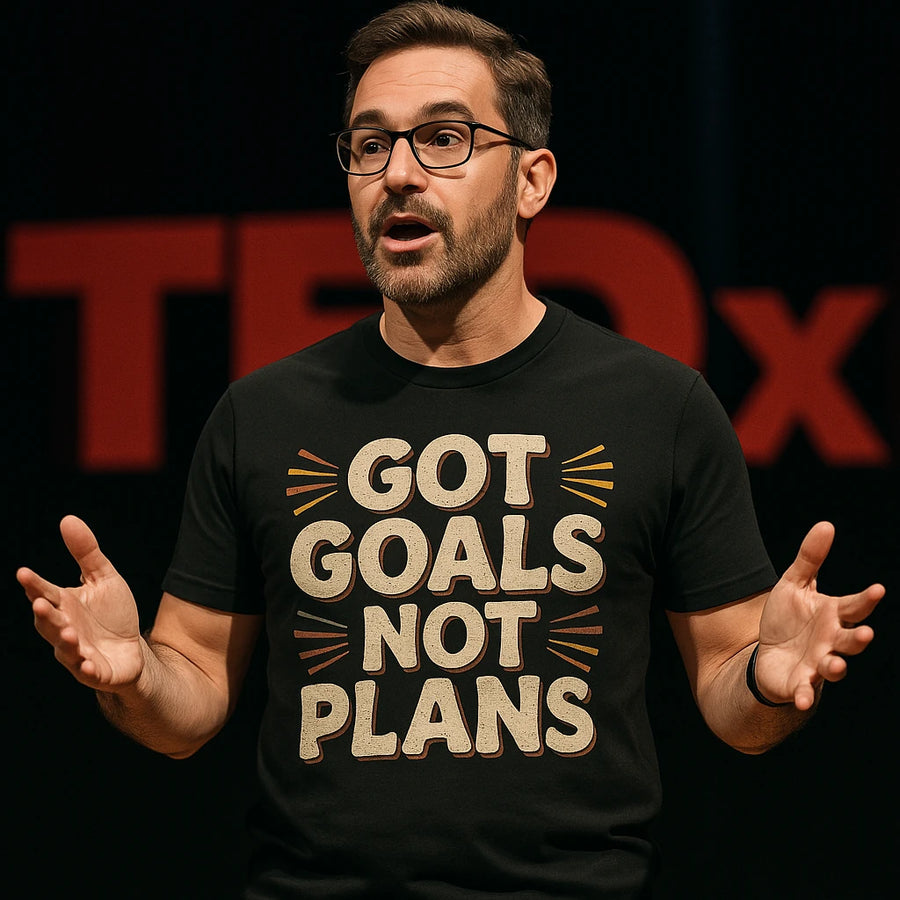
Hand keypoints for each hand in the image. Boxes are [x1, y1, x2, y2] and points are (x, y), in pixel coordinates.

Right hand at [18, 515, 143, 690]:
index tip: (24, 573)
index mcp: (64, 605)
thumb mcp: (104, 578)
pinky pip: (89, 672)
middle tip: (40, 602)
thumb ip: (86, 552)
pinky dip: (87, 668)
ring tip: (67, 631)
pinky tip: (89, 663)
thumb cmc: (112, 614)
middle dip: (44, 614)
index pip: (45, 592)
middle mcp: (64, 629)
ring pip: (65, 648)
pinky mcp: (95, 672)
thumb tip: (67, 519)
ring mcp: (77, 653)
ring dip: (64, 641)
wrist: (132, 649)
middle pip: (49, 622)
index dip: (34, 585)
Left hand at [755, 521, 883, 709]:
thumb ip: (810, 558)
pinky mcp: (801, 683)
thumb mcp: (794, 584)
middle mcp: (832, 641)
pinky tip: (802, 699)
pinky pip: (805, 691)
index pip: (855, 606)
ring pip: (834, 667)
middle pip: (851, 640)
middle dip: (859, 639)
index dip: (867, 599)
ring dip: (836, 667)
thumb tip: (826, 525)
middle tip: (866, 634)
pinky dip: (805, 696)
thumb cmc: (788, 619)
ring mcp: (818, 664)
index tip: (878, 589)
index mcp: (833, 615)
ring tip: (836, 665)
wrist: (770, 656)